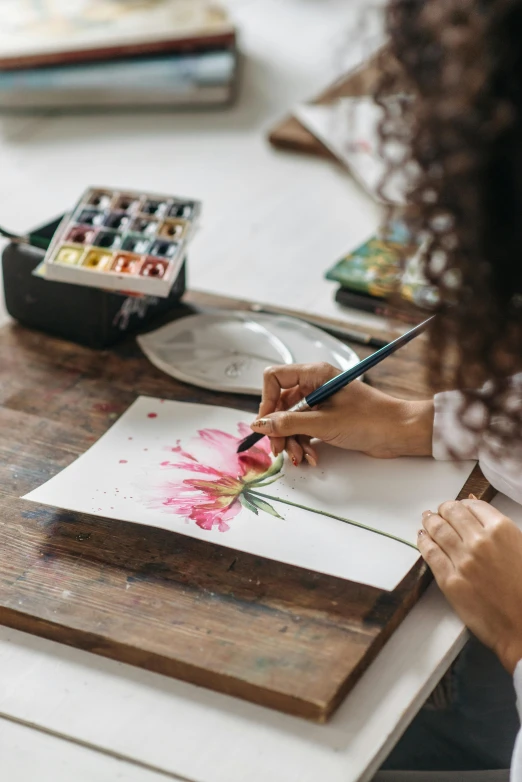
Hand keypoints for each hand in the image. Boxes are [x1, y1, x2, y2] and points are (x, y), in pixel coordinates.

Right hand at [250, 362, 433, 465]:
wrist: (400, 432)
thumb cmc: (370, 419)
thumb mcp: (324, 423)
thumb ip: (288, 423)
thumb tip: (259, 424)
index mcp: (315, 375)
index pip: (275, 379)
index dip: (267, 401)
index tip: (266, 424)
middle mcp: (315, 386)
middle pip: (281, 405)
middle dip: (278, 429)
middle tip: (279, 450)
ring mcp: (321, 404)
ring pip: (292, 421)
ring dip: (292, 441)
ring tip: (301, 458)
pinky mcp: (328, 419)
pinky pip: (305, 430)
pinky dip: (304, 444)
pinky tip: (311, 457)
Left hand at [418, 498, 521, 673]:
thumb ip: (498, 525)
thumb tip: (472, 502)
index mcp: (502, 530)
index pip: (471, 505)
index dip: (462, 505)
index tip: (458, 508)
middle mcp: (479, 541)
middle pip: (451, 513)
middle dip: (443, 510)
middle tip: (439, 512)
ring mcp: (462, 560)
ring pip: (437, 530)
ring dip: (430, 522)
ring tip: (427, 520)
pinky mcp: (450, 580)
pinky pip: (429, 553)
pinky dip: (423, 542)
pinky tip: (422, 538)